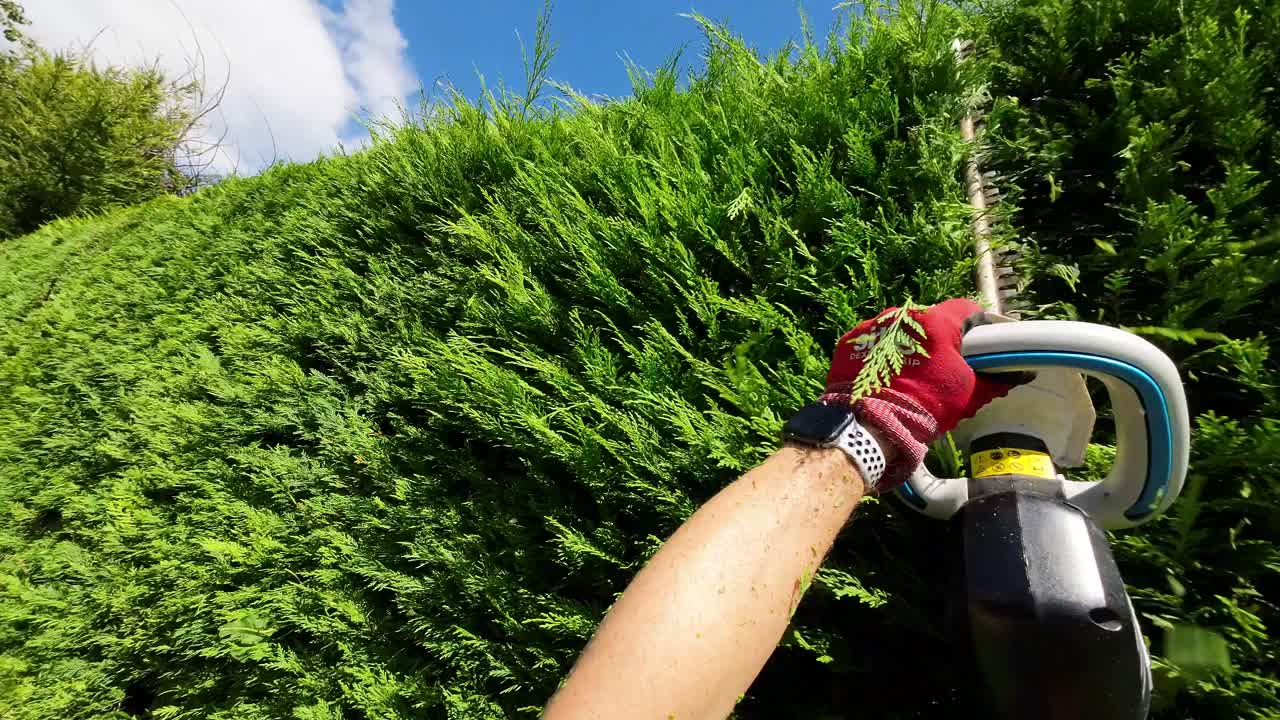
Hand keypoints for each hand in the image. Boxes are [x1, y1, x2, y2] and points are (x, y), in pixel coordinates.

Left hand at [819, 298, 1025, 488]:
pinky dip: (883, 353)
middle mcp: (902, 316)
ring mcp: (873, 326)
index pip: (966, 310)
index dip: (978, 325)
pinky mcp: (851, 341)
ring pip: (901, 329)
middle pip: (931, 319)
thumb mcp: (966, 394)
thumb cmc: (924, 406)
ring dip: (910, 344)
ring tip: (912, 373)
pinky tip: (886, 375)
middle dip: (941, 338)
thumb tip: (1018, 373)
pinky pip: (875, 341)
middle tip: (945, 365)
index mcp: (935, 322)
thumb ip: (993, 379)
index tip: (980, 343)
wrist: (868, 425)